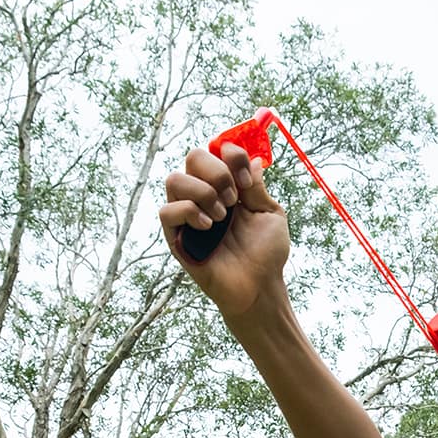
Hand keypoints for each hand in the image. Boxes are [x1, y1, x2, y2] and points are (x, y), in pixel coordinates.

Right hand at [159, 144, 290, 329]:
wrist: (260, 286)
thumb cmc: (266, 254)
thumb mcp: (270, 215)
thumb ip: (257, 187)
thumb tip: (253, 160)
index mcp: (227, 187)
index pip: (217, 151)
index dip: (231, 155)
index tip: (247, 181)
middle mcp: (205, 196)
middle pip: (193, 157)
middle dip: (217, 172)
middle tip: (233, 200)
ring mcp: (188, 216)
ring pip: (175, 180)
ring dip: (203, 193)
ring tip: (222, 217)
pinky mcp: (177, 237)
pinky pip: (167, 211)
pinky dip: (188, 212)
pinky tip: (209, 228)